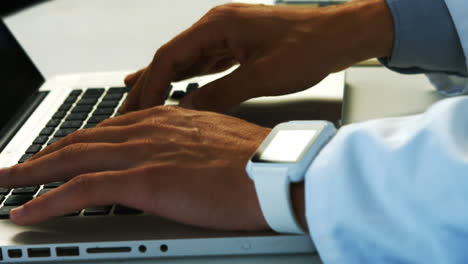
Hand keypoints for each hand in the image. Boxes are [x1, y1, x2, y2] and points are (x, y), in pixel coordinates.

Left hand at [0, 106, 273, 229]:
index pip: (110, 127)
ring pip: (74, 158)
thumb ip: (189, 146)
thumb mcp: (216, 143)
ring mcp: (146, 153)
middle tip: (20, 165)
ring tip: (10, 182)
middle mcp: (151, 130)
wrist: (277, 171)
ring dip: (36, 172)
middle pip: (83, 139)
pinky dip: (50, 199)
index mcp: (169, 120)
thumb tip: (180, 160)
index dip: (81, 139)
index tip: (64, 149)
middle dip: (46, 153)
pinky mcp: (146, 180)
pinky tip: (29, 208)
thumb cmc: (256, 161)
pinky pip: (84, 189)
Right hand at [121, 0, 393, 112]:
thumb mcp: (262, 76)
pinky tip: (175, 88)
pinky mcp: (236, 46)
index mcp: (218, 25)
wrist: (340, 36)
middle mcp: (217, 26)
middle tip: (128, 108)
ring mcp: (226, 35)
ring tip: (141, 102)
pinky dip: (186, 78)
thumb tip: (187, 109)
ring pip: (185, 60)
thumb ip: (221, 93)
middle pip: (172, 56)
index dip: (150, 83)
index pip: (170, 55)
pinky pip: (203, 63)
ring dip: (164, 82)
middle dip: (149, 83)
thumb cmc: (310, 46)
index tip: (138, 107)